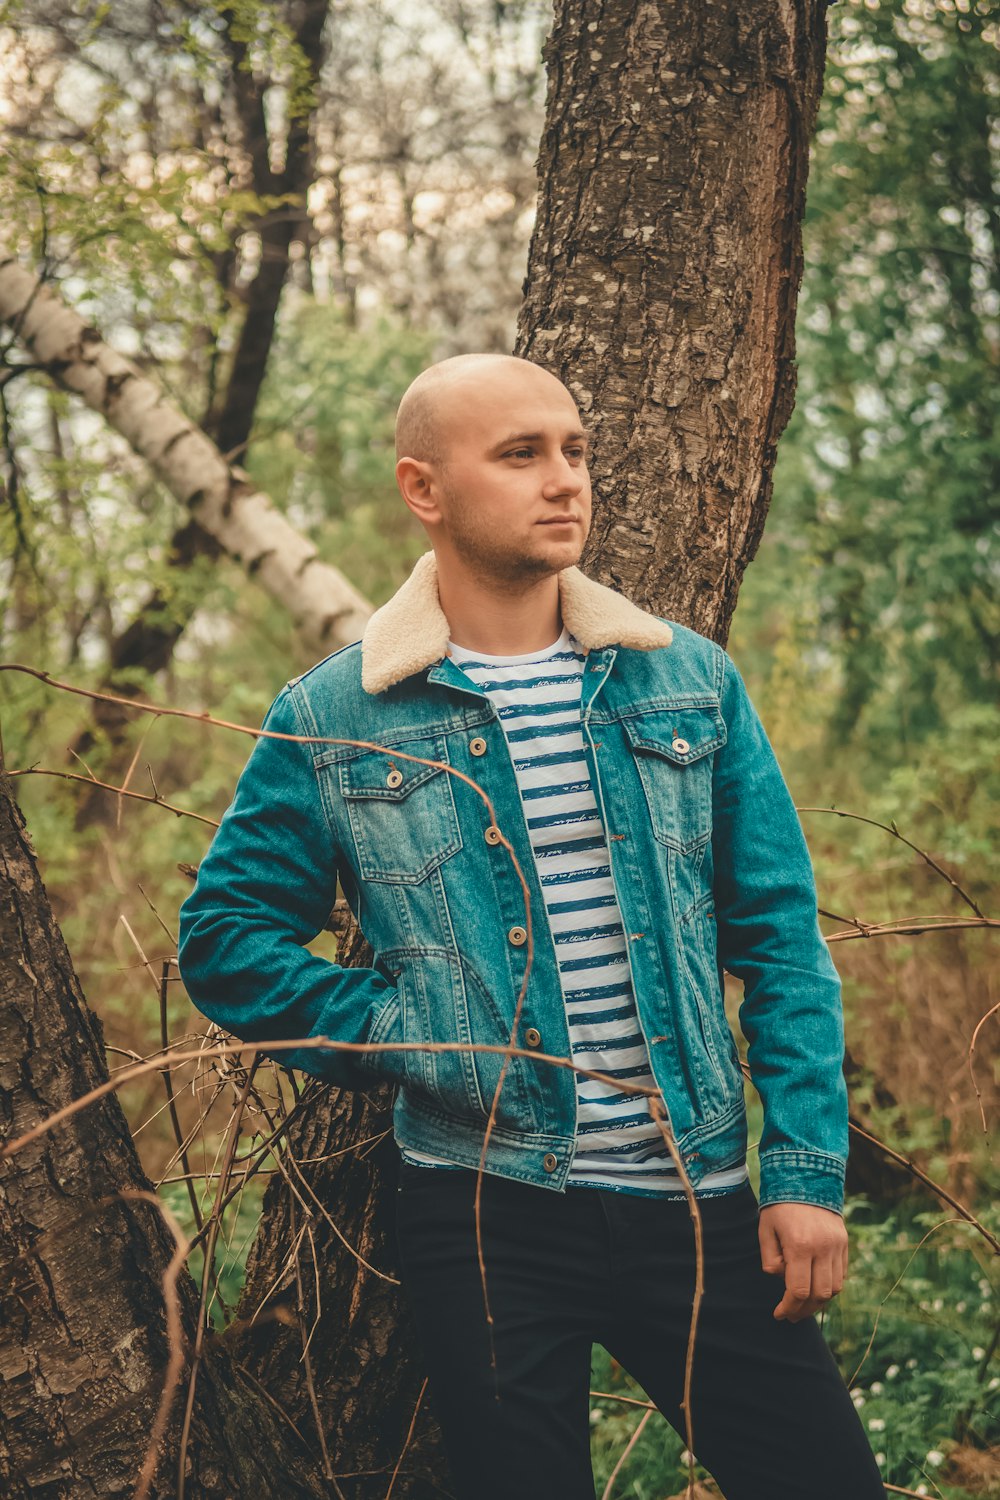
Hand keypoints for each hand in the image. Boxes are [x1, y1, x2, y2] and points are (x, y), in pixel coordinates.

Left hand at [758, 1202, 847, 1321]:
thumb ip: (770, 1257)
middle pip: (819, 1295)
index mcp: (800, 1245)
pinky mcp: (844, 1242)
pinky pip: (842, 1274)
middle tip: (791, 1315)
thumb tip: (779, 1278)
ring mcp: (837, 1245)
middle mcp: (823, 1248)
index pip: (798, 1290)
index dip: (788, 1307)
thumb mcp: (765, 1228)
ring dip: (819, 1301)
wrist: (806, 1177)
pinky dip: (831, 1286)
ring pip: (835, 1288)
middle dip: (804, 1310)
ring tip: (804, 1305)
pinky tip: (817, 1287)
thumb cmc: (780, 1204)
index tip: (779, 1314)